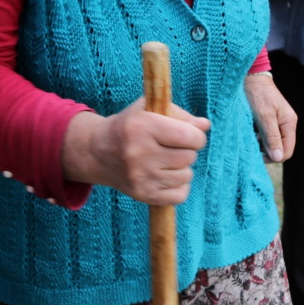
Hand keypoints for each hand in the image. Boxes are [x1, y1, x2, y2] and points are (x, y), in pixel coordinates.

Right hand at [60, 98, 210, 205]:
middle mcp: (140, 154)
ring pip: (186, 175)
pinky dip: (179, 185)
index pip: (189, 136)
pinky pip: (180, 195)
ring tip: (166, 160)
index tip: (190, 133)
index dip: (196, 135)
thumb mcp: (149, 109)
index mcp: (142, 127)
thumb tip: (205, 126)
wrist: (98, 152)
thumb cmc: (130, 126)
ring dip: (182, 167)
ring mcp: (141, 177)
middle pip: (189, 156)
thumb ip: (179, 114)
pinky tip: (167, 175)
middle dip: (187, 150)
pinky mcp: (143, 195)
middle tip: (173, 146)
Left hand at [244, 73, 295, 161]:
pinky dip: (259, 137)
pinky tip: (251, 132)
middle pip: (281, 147)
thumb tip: (279, 158)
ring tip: (250, 138)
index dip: (274, 157)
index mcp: (289, 123)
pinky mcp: (270, 118)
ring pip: (273, 142)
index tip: (258, 156)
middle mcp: (286, 123)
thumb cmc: (257, 94)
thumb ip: (271, 137)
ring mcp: (279, 121)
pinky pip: (267, 134)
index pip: (287, 151)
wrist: (250, 76)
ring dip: (262, 144)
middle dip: (267, 151)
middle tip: (252, 146)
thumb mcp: (264, 116)